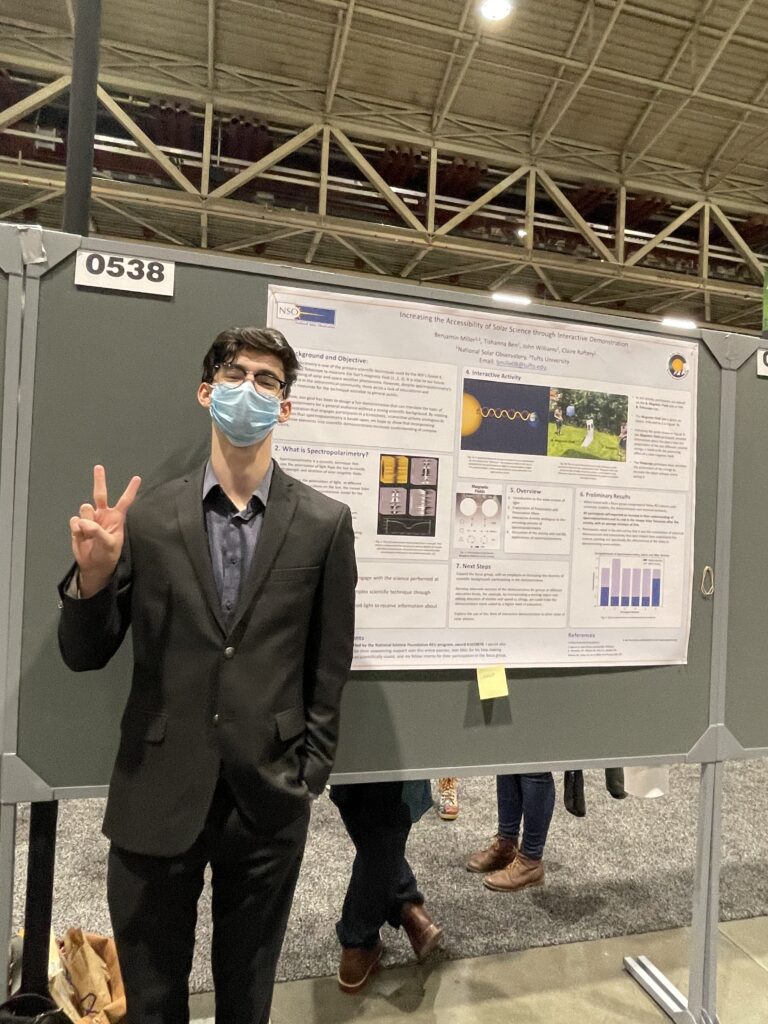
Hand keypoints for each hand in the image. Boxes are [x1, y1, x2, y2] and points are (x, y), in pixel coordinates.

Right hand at [69, 465, 140, 596]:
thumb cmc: (107, 554)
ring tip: (89, 534)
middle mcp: (103, 515)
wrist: (94, 565)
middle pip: (100, 494)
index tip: (137, 478)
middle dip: (99, 480)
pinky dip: (77, 528)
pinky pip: (74, 520)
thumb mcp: (109, 544)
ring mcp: (90, 519)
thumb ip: (97, 531)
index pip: (124, 501)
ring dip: (86, 520)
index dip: (130, 490)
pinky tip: (81, 536)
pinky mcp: (78, 525)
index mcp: (116, 518)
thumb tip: (84, 521)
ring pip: (85, 508)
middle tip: (99, 467)